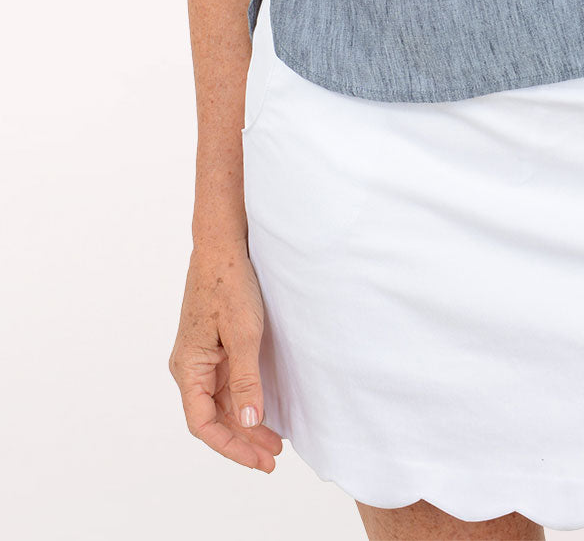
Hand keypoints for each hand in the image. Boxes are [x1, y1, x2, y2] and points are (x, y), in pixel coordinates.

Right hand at [168, 240, 283, 472]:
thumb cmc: (229, 285)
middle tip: (273, 458)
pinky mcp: (213, 348)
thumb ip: (245, 380)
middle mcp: (190, 368)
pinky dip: (245, 401)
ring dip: (245, 424)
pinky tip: (263, 412)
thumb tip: (247, 421)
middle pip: (212, 418)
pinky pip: (226, 385)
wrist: (222, 246)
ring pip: (221, 404)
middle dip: (241, 441)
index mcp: (188, 368)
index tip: (257, 459)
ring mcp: (201, 359)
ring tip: (273, 444)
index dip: (230, 446)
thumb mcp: (243, 334)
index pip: (203, 423)